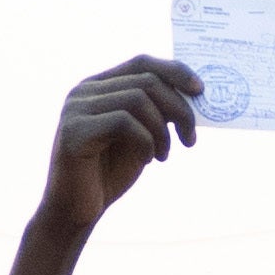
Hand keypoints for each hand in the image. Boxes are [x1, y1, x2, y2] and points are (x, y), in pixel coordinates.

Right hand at [41, 55, 199, 230]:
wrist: (75, 211)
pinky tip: (148, 160)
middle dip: (178, 109)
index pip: (142, 62)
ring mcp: (76, 108)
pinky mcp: (74, 131)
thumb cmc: (109, 174)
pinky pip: (124, 122)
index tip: (200, 91)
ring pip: (138, 99)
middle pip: (146, 80)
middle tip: (190, 138)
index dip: (175, 72)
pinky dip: (146, 141)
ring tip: (164, 155)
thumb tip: (192, 95)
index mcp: (99, 86)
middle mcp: (84, 90)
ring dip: (162, 130)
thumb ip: (157, 113)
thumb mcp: (140, 136)